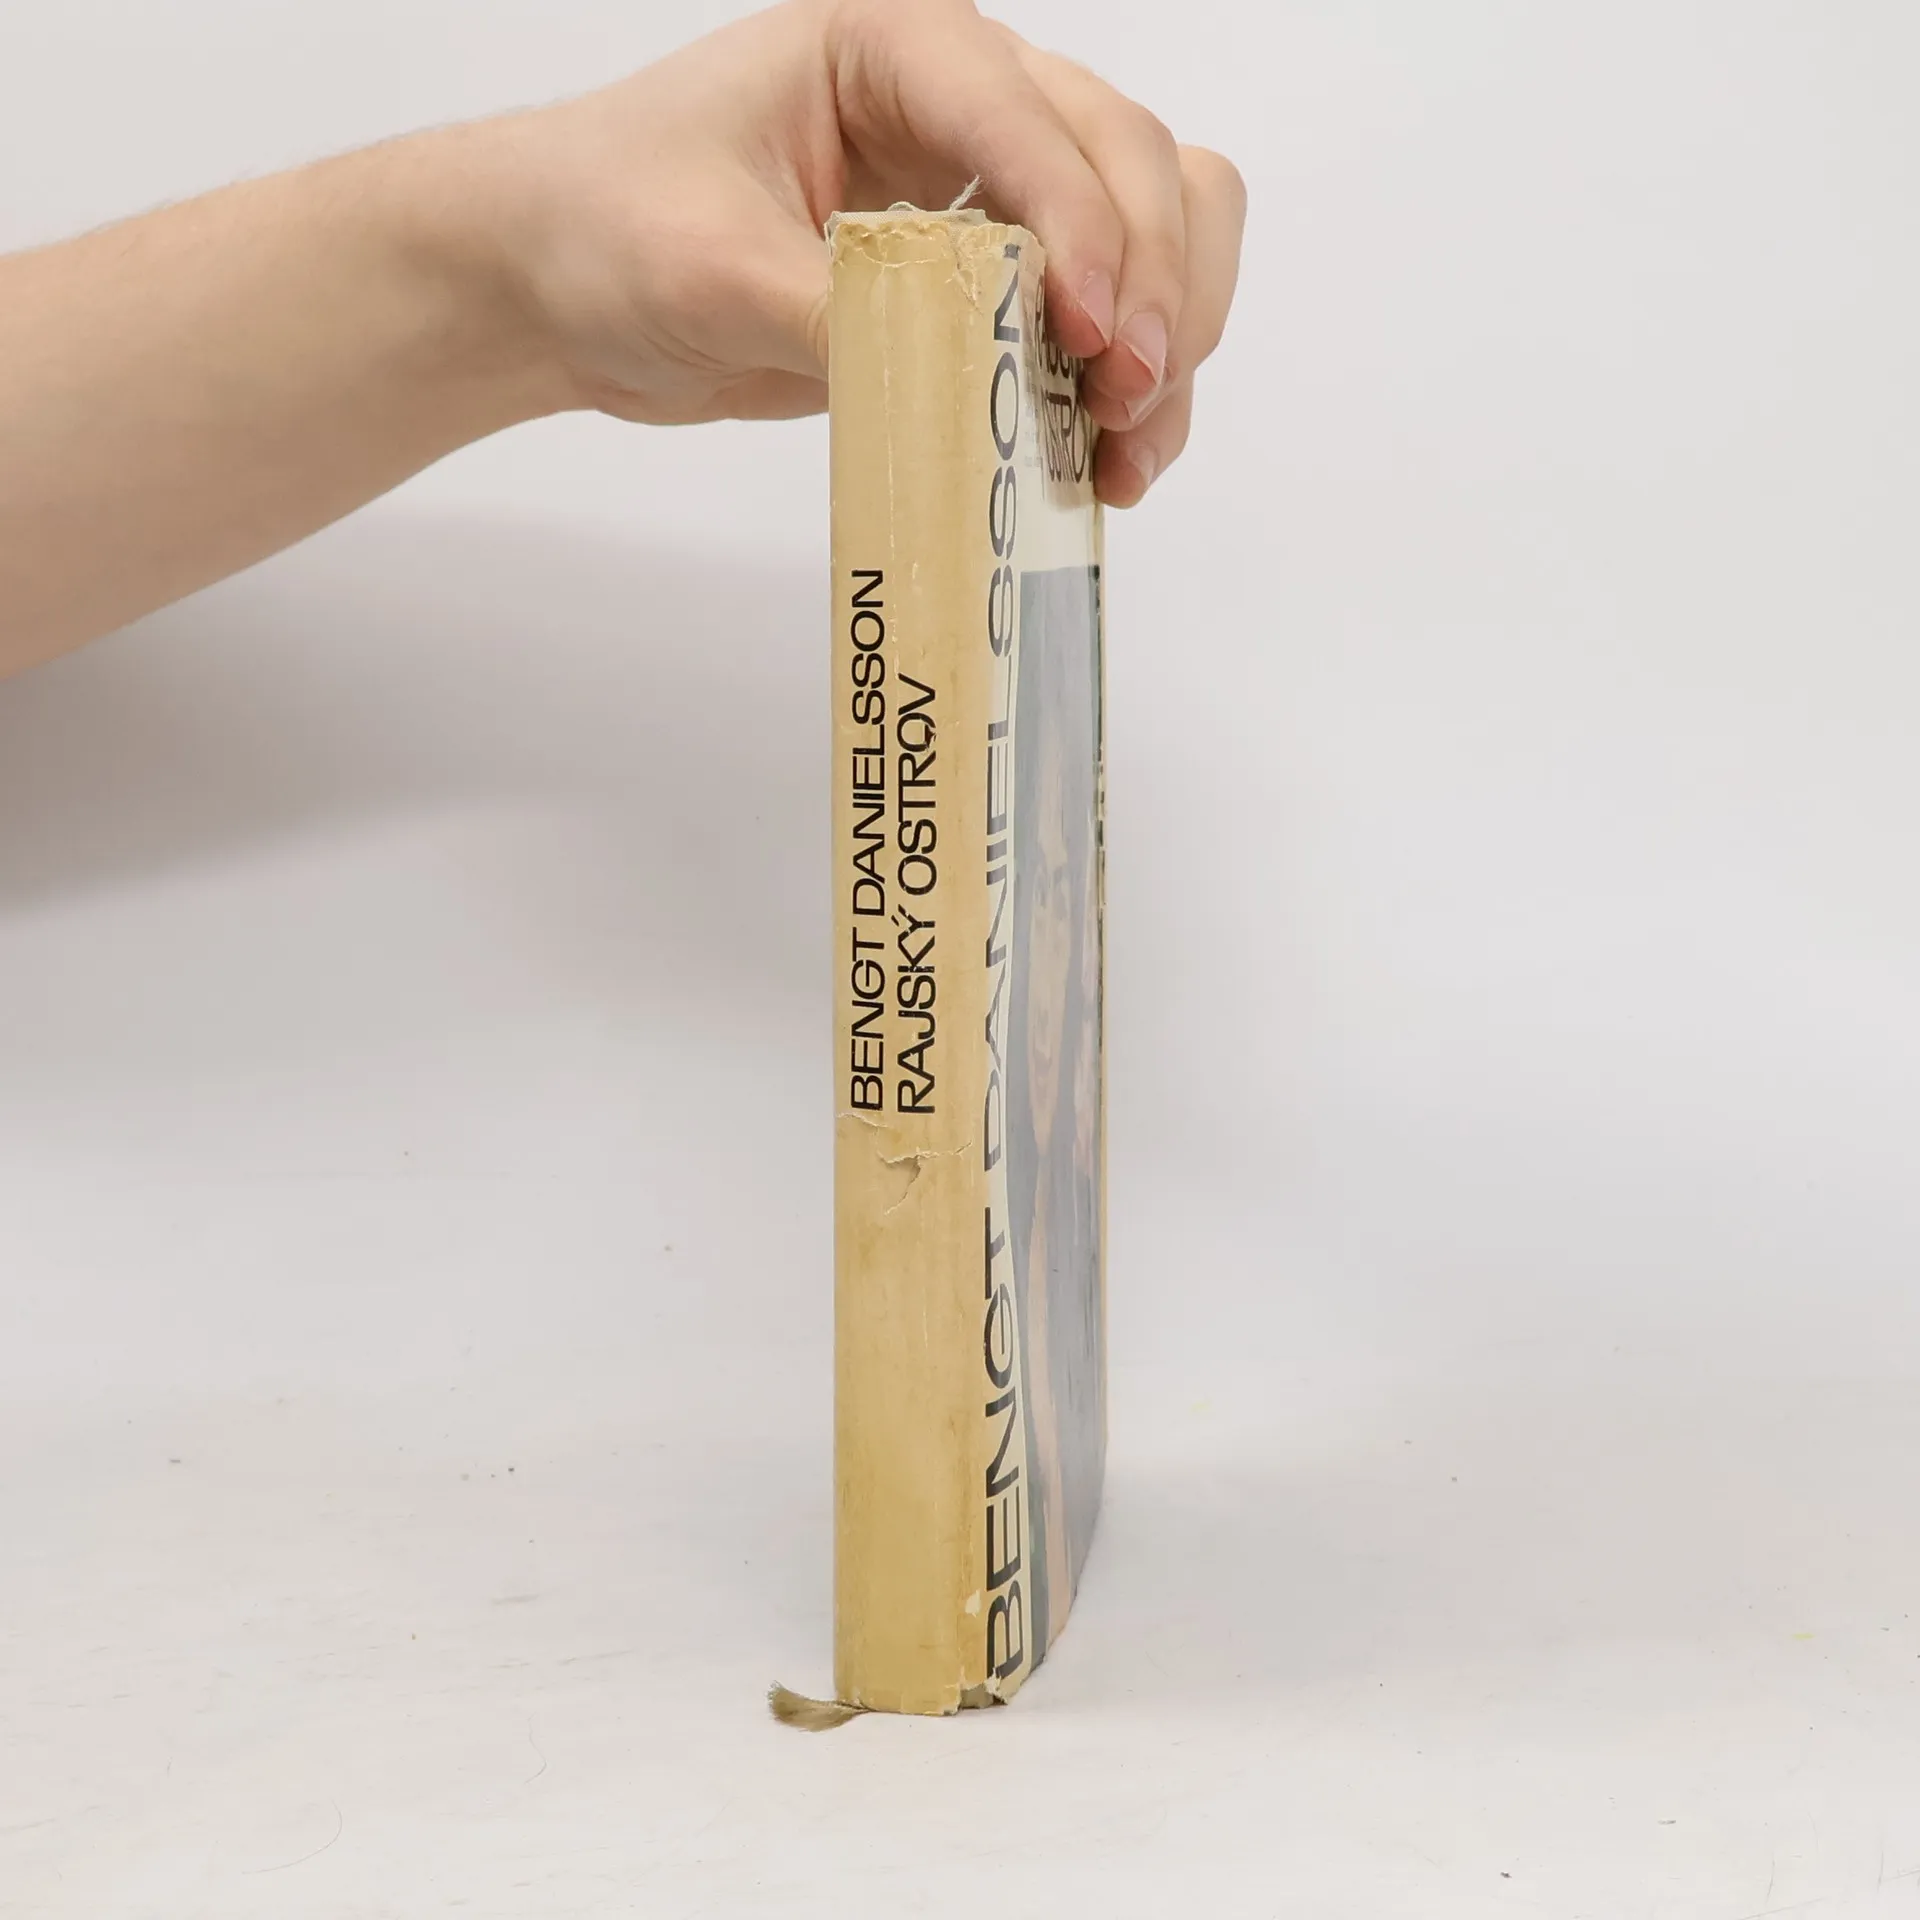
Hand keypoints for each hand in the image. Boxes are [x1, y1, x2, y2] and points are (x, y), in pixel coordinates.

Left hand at [478, 0, 1246, 505]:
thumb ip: (837, 317)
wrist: (562, 281)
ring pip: (1156, 225)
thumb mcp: (709, 271)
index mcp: (896, 48)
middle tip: (1121, 398)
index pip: (1034, 122)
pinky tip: (1104, 456)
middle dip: (1152, 282)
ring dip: (1168, 334)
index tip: (1091, 338)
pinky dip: (1128, 380)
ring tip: (1127, 448)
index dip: (1087, 230)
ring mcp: (989, 189)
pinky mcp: (988, 279)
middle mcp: (967, 102)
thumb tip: (959, 381)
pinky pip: (1106, 310)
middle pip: (1135, 160)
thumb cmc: (608, 225)